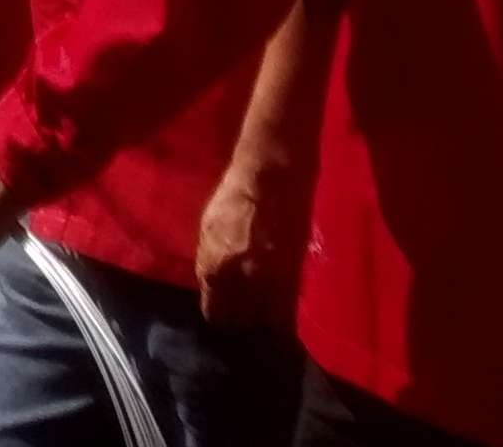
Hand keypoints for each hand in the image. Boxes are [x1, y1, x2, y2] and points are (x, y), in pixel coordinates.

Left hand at [192, 160, 305, 331]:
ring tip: (261, 322)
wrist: (271, 178)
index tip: (223, 314)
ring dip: (261, 323)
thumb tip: (212, 287)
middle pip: (239, 322)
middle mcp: (240, 282)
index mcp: (214, 268)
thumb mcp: (209, 231)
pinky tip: (279, 317)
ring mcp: (269, 282)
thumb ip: (210, 263)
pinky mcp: (294, 278)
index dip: (218, 315)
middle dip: (239, 323)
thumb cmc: (234, 198)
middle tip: (242, 320)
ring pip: (265, 322)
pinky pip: (286, 312)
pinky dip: (282, 318)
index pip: (214, 313)